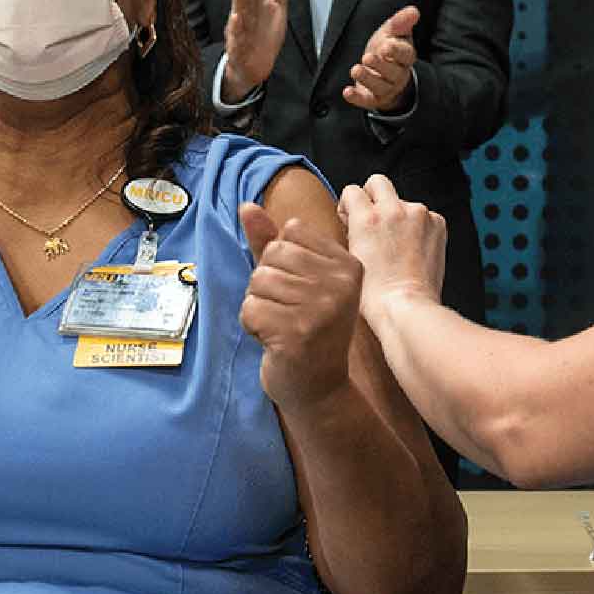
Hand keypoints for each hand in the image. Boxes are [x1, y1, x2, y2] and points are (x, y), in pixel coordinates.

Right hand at [222, 0, 292, 102]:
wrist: (254, 64)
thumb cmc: (263, 30)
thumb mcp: (276, 2)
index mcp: (254, 4)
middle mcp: (245, 15)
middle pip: (245, 0)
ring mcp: (240, 32)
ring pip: (239, 16)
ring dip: (239, 4)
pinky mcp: (240, 50)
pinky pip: (237, 40)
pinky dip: (236, 31)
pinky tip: (237, 20)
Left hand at [238, 202, 359, 411]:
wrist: (318, 388)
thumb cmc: (305, 330)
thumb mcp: (294, 280)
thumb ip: (270, 242)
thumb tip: (246, 206)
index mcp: (347, 264)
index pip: (289, 232)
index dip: (280, 261)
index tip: (298, 291)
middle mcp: (341, 283)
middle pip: (272, 255)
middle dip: (265, 285)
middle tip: (288, 313)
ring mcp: (322, 308)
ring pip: (258, 281)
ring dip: (258, 306)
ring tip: (281, 327)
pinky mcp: (298, 332)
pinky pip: (249, 309)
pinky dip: (252, 326)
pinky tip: (274, 341)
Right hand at [337, 174, 446, 327]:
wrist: (406, 307)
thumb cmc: (375, 294)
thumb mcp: (350, 258)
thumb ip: (353, 230)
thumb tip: (354, 220)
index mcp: (367, 217)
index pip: (352, 190)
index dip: (349, 205)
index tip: (351, 218)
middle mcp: (394, 209)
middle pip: (378, 182)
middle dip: (372, 196)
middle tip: (373, 219)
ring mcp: (419, 215)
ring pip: (403, 201)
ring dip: (398, 215)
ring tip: (397, 244)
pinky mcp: (437, 224)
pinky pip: (423, 215)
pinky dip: (418, 226)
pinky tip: (412, 248)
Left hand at [342, 6, 418, 111]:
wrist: (381, 71)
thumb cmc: (387, 49)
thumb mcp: (393, 32)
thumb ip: (401, 22)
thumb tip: (414, 11)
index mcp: (405, 57)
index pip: (405, 55)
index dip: (396, 51)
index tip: (387, 45)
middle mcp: (398, 74)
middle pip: (392, 73)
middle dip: (380, 65)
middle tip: (367, 57)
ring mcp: (386, 88)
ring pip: (380, 87)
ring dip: (368, 79)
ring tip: (356, 69)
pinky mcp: (373, 99)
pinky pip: (366, 101)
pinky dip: (356, 98)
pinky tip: (347, 92)